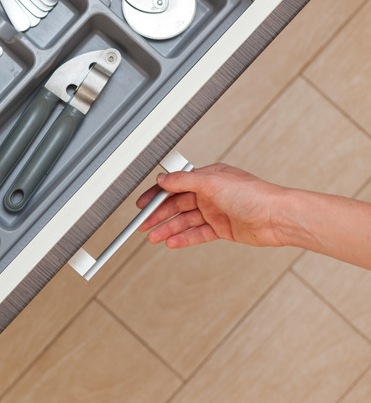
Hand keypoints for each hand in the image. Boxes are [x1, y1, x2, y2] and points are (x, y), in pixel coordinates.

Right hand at [136, 163, 287, 248]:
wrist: (278, 217)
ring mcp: (217, 212)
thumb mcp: (212, 181)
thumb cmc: (254, 194)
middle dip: (159, 215)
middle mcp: (211, 193)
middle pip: (177, 205)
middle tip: (143, 225)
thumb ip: (184, 180)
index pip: (175, 186)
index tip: (142, 205)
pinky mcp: (223, 229)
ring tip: (153, 237)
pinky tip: (172, 242)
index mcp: (208, 178)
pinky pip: (198, 233)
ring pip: (185, 221)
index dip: (156, 196)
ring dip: (168, 229)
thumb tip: (164, 178)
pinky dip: (184, 238)